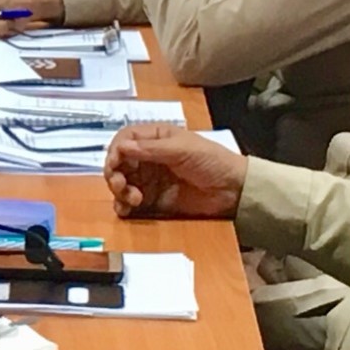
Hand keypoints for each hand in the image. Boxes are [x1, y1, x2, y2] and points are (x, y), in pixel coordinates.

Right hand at [104, 124, 244, 218]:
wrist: (234, 190)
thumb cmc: (211, 161)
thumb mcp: (182, 149)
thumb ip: (151, 149)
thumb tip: (121, 147)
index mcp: (155, 138)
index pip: (125, 139)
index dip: (116, 150)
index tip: (115, 164)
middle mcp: (149, 158)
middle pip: (119, 162)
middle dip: (115, 173)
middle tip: (122, 185)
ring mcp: (151, 181)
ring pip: (122, 183)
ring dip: (120, 191)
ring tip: (133, 199)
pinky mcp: (155, 202)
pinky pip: (131, 204)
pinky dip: (124, 207)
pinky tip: (127, 211)